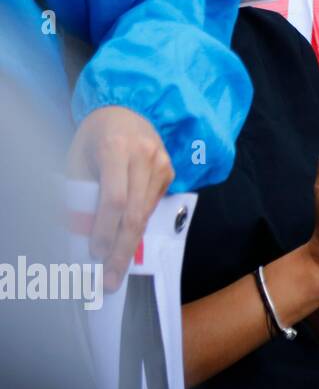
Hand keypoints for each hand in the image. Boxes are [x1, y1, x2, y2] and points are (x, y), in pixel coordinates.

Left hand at [67, 107, 174, 291]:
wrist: (125, 110)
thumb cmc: (94, 136)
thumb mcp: (78, 159)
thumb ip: (81, 191)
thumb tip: (80, 234)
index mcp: (117, 148)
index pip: (114, 198)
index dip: (105, 229)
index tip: (94, 254)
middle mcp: (145, 155)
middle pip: (135, 212)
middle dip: (122, 249)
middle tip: (110, 279)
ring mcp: (162, 163)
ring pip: (147, 213)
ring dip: (131, 244)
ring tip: (116, 269)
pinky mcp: (170, 171)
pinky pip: (152, 206)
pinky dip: (139, 225)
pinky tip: (126, 240)